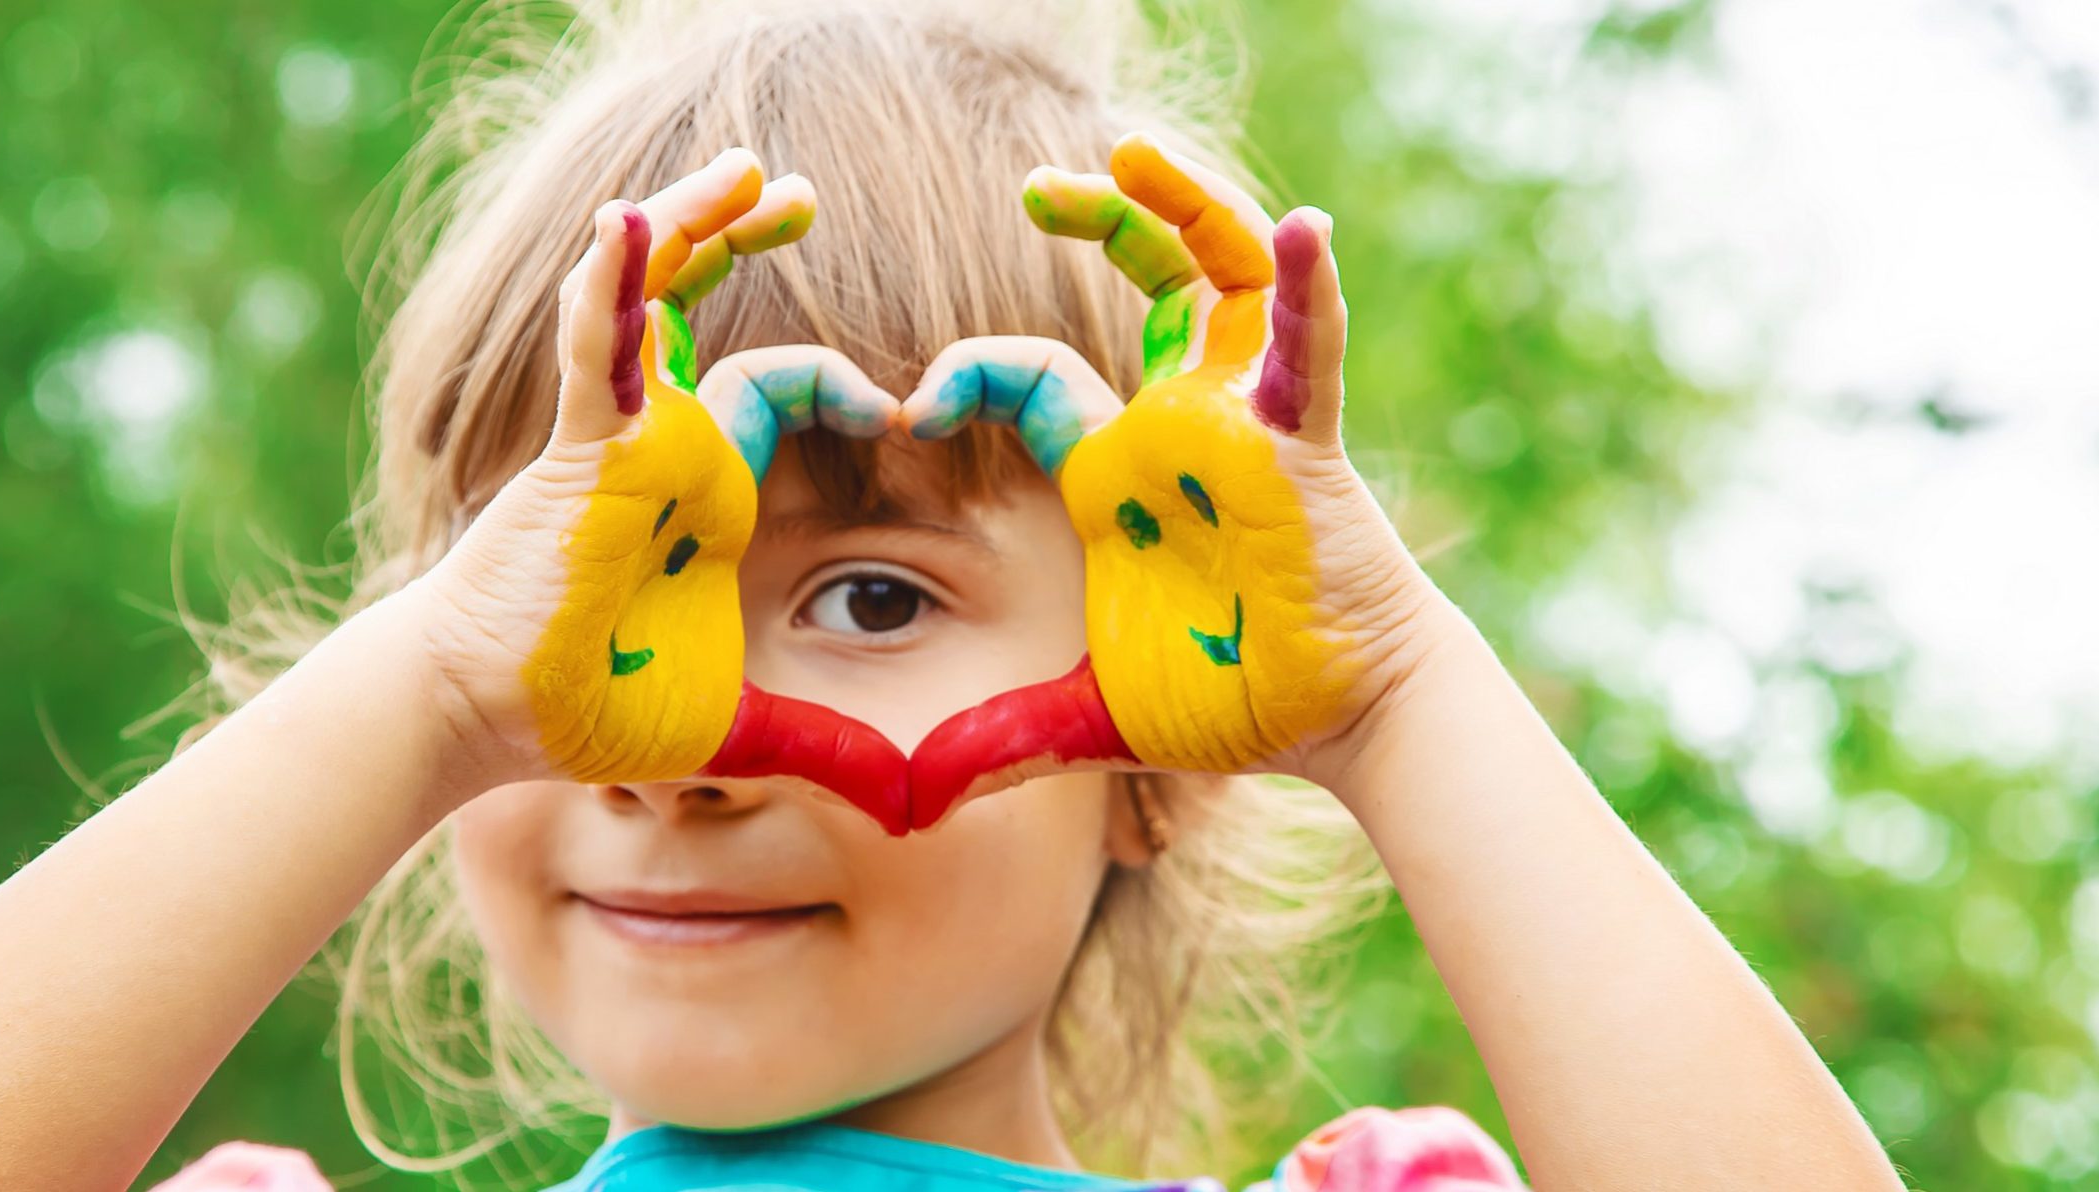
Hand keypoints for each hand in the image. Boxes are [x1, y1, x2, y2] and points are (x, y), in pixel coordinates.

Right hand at [416, 149, 910, 826]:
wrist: (494, 719)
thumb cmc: (597, 708)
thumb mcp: (740, 728)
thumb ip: (825, 748)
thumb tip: (910, 801)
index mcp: (710, 490)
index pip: (781, 391)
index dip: (839, 380)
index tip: (904, 408)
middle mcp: (666, 445)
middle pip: (712, 314)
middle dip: (747, 243)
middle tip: (800, 194)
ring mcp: (619, 436)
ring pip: (652, 301)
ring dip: (692, 228)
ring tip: (746, 170)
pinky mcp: (579, 448)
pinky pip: (593, 349)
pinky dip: (608, 287)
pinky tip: (629, 222)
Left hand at [904, 133, 1444, 820]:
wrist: (1338, 722)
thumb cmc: (1227, 696)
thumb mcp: (1093, 717)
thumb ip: (1004, 742)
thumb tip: (909, 801)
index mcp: (1113, 472)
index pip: (1028, 379)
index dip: (966, 377)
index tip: (907, 410)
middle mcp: (1177, 425)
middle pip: (1142, 283)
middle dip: (1097, 221)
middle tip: (1036, 182)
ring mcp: (1247, 421)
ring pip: (1221, 279)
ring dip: (1183, 210)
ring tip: (1132, 153)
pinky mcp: (1308, 441)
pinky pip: (1311, 349)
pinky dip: (1308, 290)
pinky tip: (1303, 228)